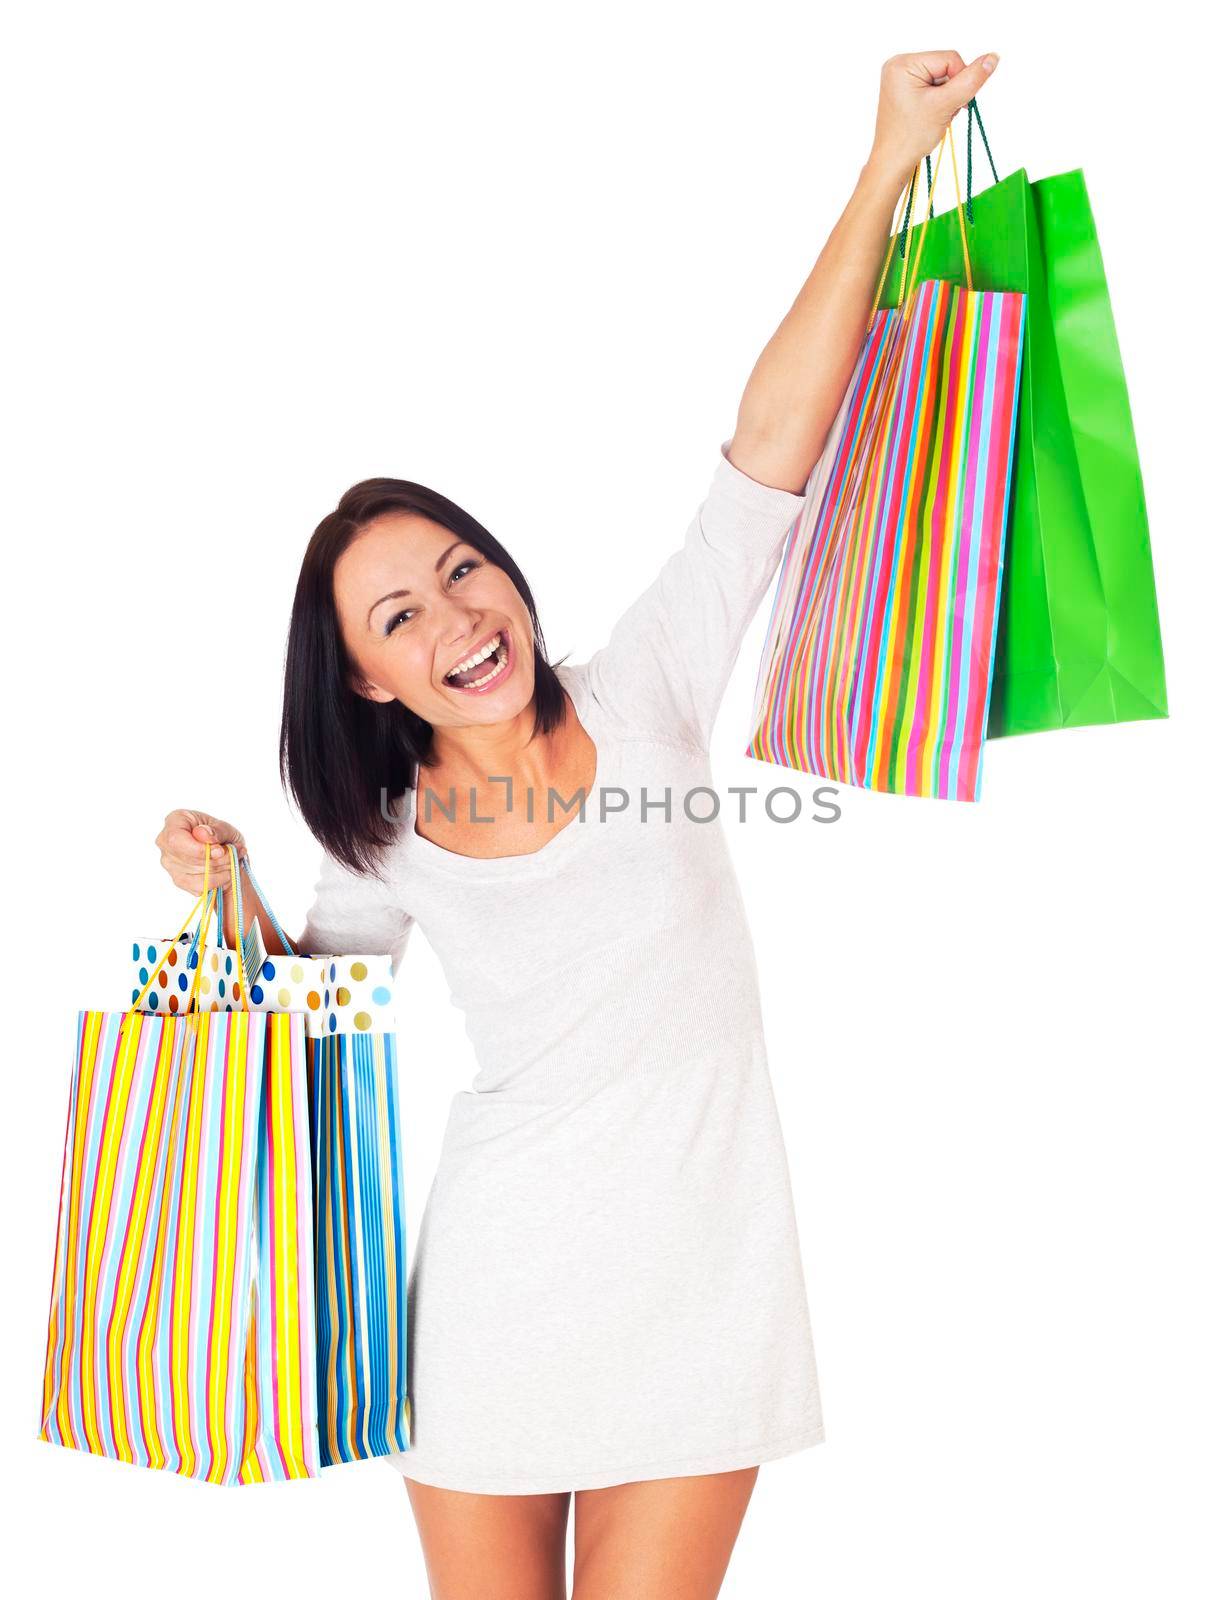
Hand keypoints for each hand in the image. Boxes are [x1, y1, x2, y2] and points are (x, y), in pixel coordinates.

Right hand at [156, 808, 246, 895]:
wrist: (226, 853)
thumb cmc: (222, 835)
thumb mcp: (227, 828)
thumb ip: (217, 830)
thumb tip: (204, 834)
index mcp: (175, 821)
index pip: (176, 839)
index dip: (199, 849)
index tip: (219, 851)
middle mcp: (166, 842)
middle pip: (188, 859)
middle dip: (216, 860)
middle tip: (233, 854)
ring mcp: (169, 863)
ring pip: (195, 875)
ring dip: (220, 871)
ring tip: (232, 861)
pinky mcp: (178, 879)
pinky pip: (198, 887)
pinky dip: (217, 881)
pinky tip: (225, 872)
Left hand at [867, 51, 999, 186]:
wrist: (892, 164)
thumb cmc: (912, 136)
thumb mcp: (945, 104)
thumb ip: (971, 80)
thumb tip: (993, 58)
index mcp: (903, 63)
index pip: (950, 58)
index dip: (959, 81)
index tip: (952, 105)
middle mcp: (899, 65)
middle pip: (945, 68)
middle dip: (951, 91)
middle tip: (941, 114)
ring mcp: (900, 79)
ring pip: (941, 80)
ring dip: (946, 99)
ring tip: (934, 118)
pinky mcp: (904, 91)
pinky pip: (932, 88)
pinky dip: (938, 102)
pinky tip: (930, 117)